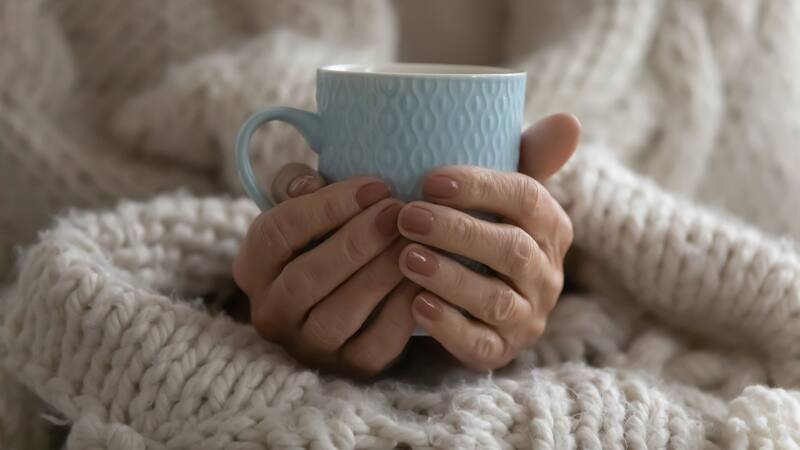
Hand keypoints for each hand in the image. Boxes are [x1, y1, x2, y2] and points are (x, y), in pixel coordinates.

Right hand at [233, 163, 418, 377]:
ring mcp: (309, 346)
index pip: (276, 234)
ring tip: (414, 241)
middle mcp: (271, 313)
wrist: (357, 292)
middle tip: (398, 212)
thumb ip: (299, 185)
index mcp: (252, 268)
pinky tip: (424, 278)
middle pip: (306, 277)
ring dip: (380, 273)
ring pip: (340, 314)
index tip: (375, 186)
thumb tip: (309, 183)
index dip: (325, 207)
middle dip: (356, 241)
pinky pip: (377, 343)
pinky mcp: (351, 367)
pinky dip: (402, 309)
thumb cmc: (329, 236)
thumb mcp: (306, 205)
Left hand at [396, 113, 580, 369]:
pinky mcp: (501, 350)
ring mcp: (527, 316)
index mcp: (551, 227)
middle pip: (511, 250)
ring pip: (496, 300)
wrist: (471, 296)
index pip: (527, 199)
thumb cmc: (482, 227)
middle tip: (406, 215)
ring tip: (404, 257)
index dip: (481, 187)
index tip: (430, 179)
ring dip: (450, 277)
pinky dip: (448, 326)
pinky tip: (415, 304)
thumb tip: (569, 120)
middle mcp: (547, 274)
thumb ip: (529, 155)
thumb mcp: (500, 192)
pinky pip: (480, 345)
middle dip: (457, 231)